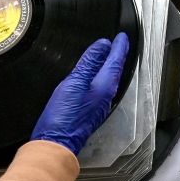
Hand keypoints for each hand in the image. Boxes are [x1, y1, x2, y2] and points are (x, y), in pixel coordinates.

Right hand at [31, 33, 129, 154]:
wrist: (57, 144)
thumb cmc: (64, 117)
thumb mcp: (75, 82)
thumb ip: (89, 63)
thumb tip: (103, 45)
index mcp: (105, 85)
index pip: (117, 60)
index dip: (120, 46)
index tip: (123, 36)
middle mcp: (107, 95)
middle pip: (117, 69)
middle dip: (119, 54)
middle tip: (120, 43)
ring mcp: (100, 103)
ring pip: (110, 78)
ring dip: (111, 64)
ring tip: (110, 54)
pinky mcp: (92, 110)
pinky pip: (102, 86)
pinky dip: (102, 75)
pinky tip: (96, 74)